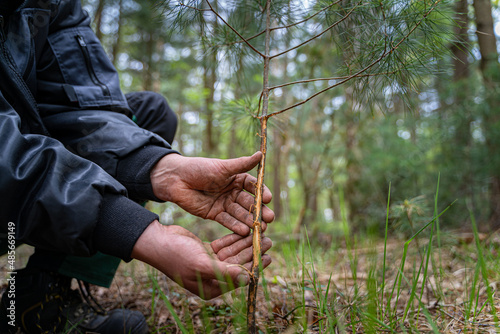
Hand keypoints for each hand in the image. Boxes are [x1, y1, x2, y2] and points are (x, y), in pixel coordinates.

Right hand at [131, 221, 271, 298]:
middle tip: (268, 240)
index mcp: (211, 288)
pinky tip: (246, 230)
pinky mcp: (206, 251)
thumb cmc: (177, 255)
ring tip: (260, 233)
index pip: (238, 278)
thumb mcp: (202, 264)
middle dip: (253, 252)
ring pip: (233, 253)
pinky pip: (224, 245)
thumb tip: (248, 279)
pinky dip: (234, 238)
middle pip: (237, 263)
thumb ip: (225, 272)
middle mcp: (211, 277)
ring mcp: (209, 263)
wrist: (158, 241)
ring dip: (246, 243)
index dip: (254, 266)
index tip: (268, 256)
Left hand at [150, 152, 273, 235]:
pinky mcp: (215, 214)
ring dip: (250, 220)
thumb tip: (260, 154)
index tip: (268, 198)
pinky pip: (227, 221)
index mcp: (236, 178)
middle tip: (270, 218)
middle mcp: (233, 192)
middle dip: (259, 211)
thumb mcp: (222, 167)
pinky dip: (235, 226)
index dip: (261, 192)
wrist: (176, 180)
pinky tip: (244, 231)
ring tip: (260, 227)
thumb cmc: (199, 168)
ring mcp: (224, 204)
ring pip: (240, 213)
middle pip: (249, 202)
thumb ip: (242, 164)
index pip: (253, 186)